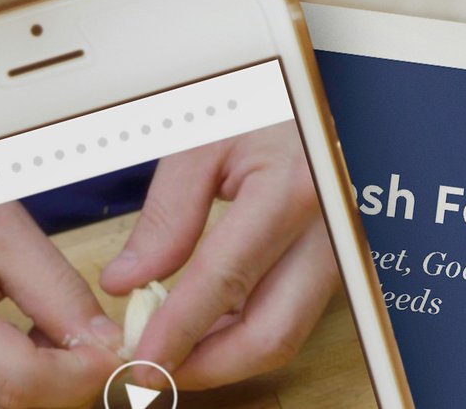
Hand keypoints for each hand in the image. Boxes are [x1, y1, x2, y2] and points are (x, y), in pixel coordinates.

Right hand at [0, 205, 116, 408]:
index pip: (23, 381)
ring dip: (39, 396)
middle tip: (99, 350)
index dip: (83, 376)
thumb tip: (104, 343)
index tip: (118, 352)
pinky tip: (27, 354)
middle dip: (66, 392)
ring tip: (58, 342)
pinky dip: (10, 396)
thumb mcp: (2, 231)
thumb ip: (57, 290)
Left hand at [100, 121, 342, 384]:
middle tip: (151, 372)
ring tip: (168, 345)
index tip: (138, 362)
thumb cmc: (267, 101)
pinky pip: (291, 314)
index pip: (226, 283)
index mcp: (292, 190)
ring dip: (222, 355)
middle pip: (269, 334)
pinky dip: (243, 332)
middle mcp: (327, 229)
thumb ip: (167, 215)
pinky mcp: (335, 259)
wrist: (318, 93)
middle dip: (205, 367)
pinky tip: (203, 323)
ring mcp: (337, 248)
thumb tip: (127, 283)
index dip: (177, 333)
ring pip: (283, 334)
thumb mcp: (205, 140)